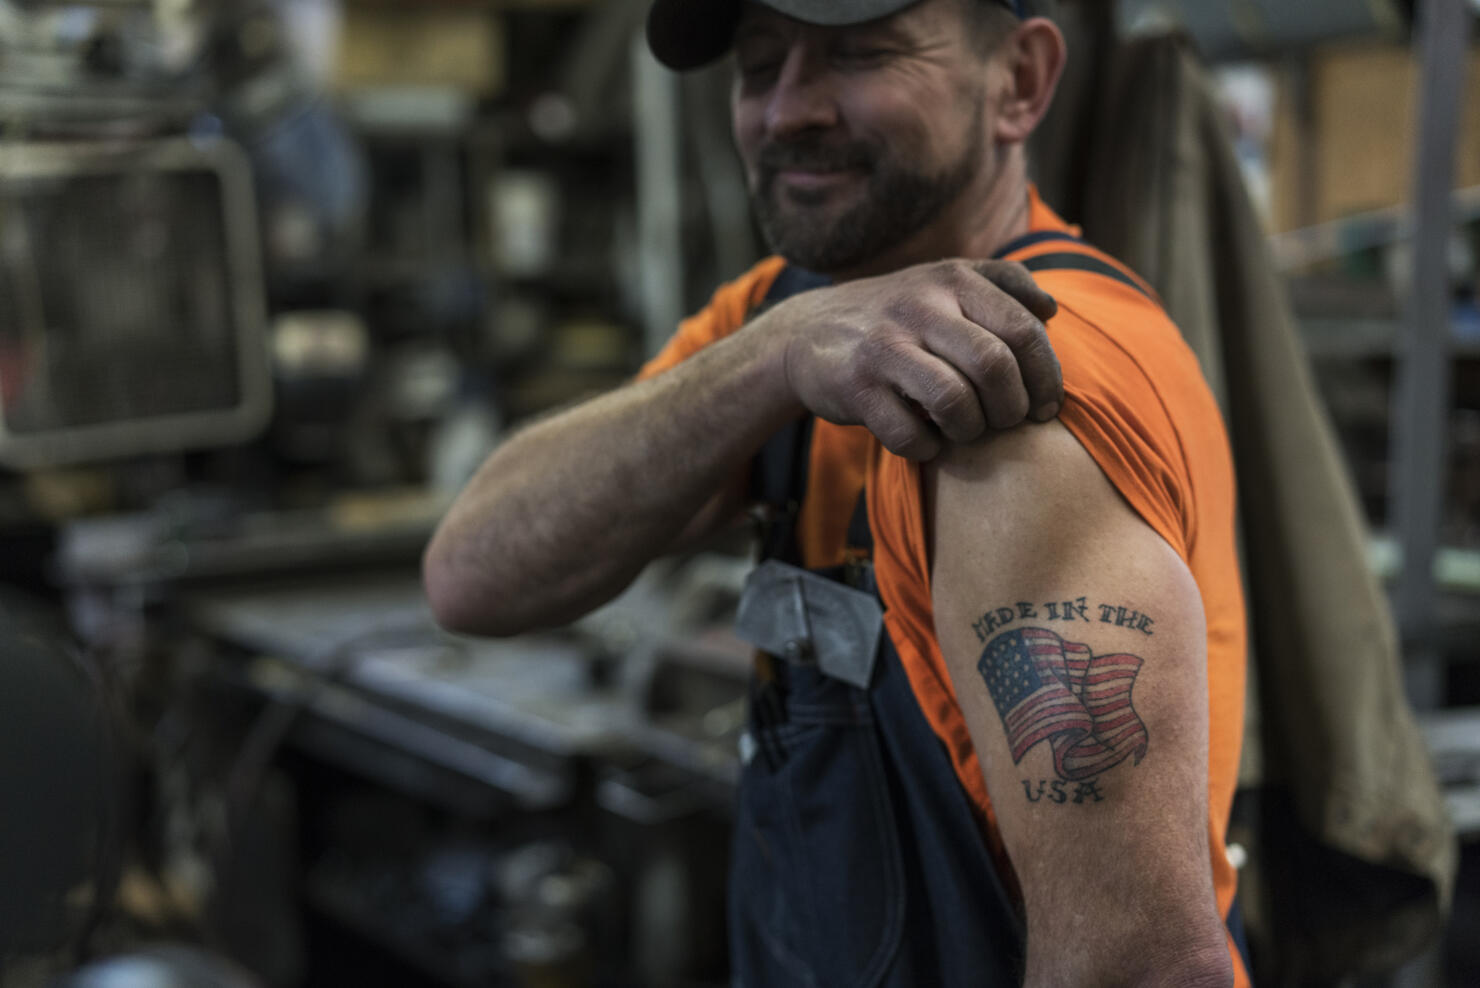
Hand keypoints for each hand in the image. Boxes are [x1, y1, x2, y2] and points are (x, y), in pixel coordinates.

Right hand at [766, 259, 1061, 460]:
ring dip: (972, 430)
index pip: (1023, 329)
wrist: (805, 333)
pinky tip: (926, 440)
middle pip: (994, 366)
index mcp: (951, 280)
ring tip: (967, 430)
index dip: (1046, 376)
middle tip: (1008, 422)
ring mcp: (883, 346)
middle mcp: (918, 306)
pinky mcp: (855, 387)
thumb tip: (1051, 311)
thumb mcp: (941, 281)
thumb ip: (1000, 283)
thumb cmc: (893, 314)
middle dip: (1013, 408)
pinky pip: (910, 434)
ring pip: (954, 402)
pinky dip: (927, 448)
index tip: (1046, 405)